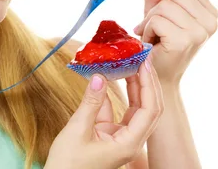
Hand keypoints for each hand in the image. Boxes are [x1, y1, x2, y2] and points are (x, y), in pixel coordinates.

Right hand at [44, 59, 163, 168]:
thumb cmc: (67, 164)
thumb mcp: (77, 130)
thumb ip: (90, 103)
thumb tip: (100, 76)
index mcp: (129, 144)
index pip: (149, 110)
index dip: (148, 85)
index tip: (143, 63)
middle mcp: (130, 141)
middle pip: (148, 108)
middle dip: (146, 82)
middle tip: (141, 58)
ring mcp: (120, 138)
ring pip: (135, 109)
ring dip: (133, 86)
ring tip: (129, 63)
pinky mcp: (108, 135)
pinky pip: (117, 111)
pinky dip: (113, 94)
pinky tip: (108, 78)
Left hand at [128, 0, 217, 85]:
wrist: (159, 79)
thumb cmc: (158, 46)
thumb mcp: (157, 15)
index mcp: (208, 12)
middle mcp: (210, 21)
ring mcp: (201, 31)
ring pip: (163, 6)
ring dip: (148, 19)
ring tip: (148, 34)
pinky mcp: (186, 40)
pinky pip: (156, 20)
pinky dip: (147, 29)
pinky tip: (150, 42)